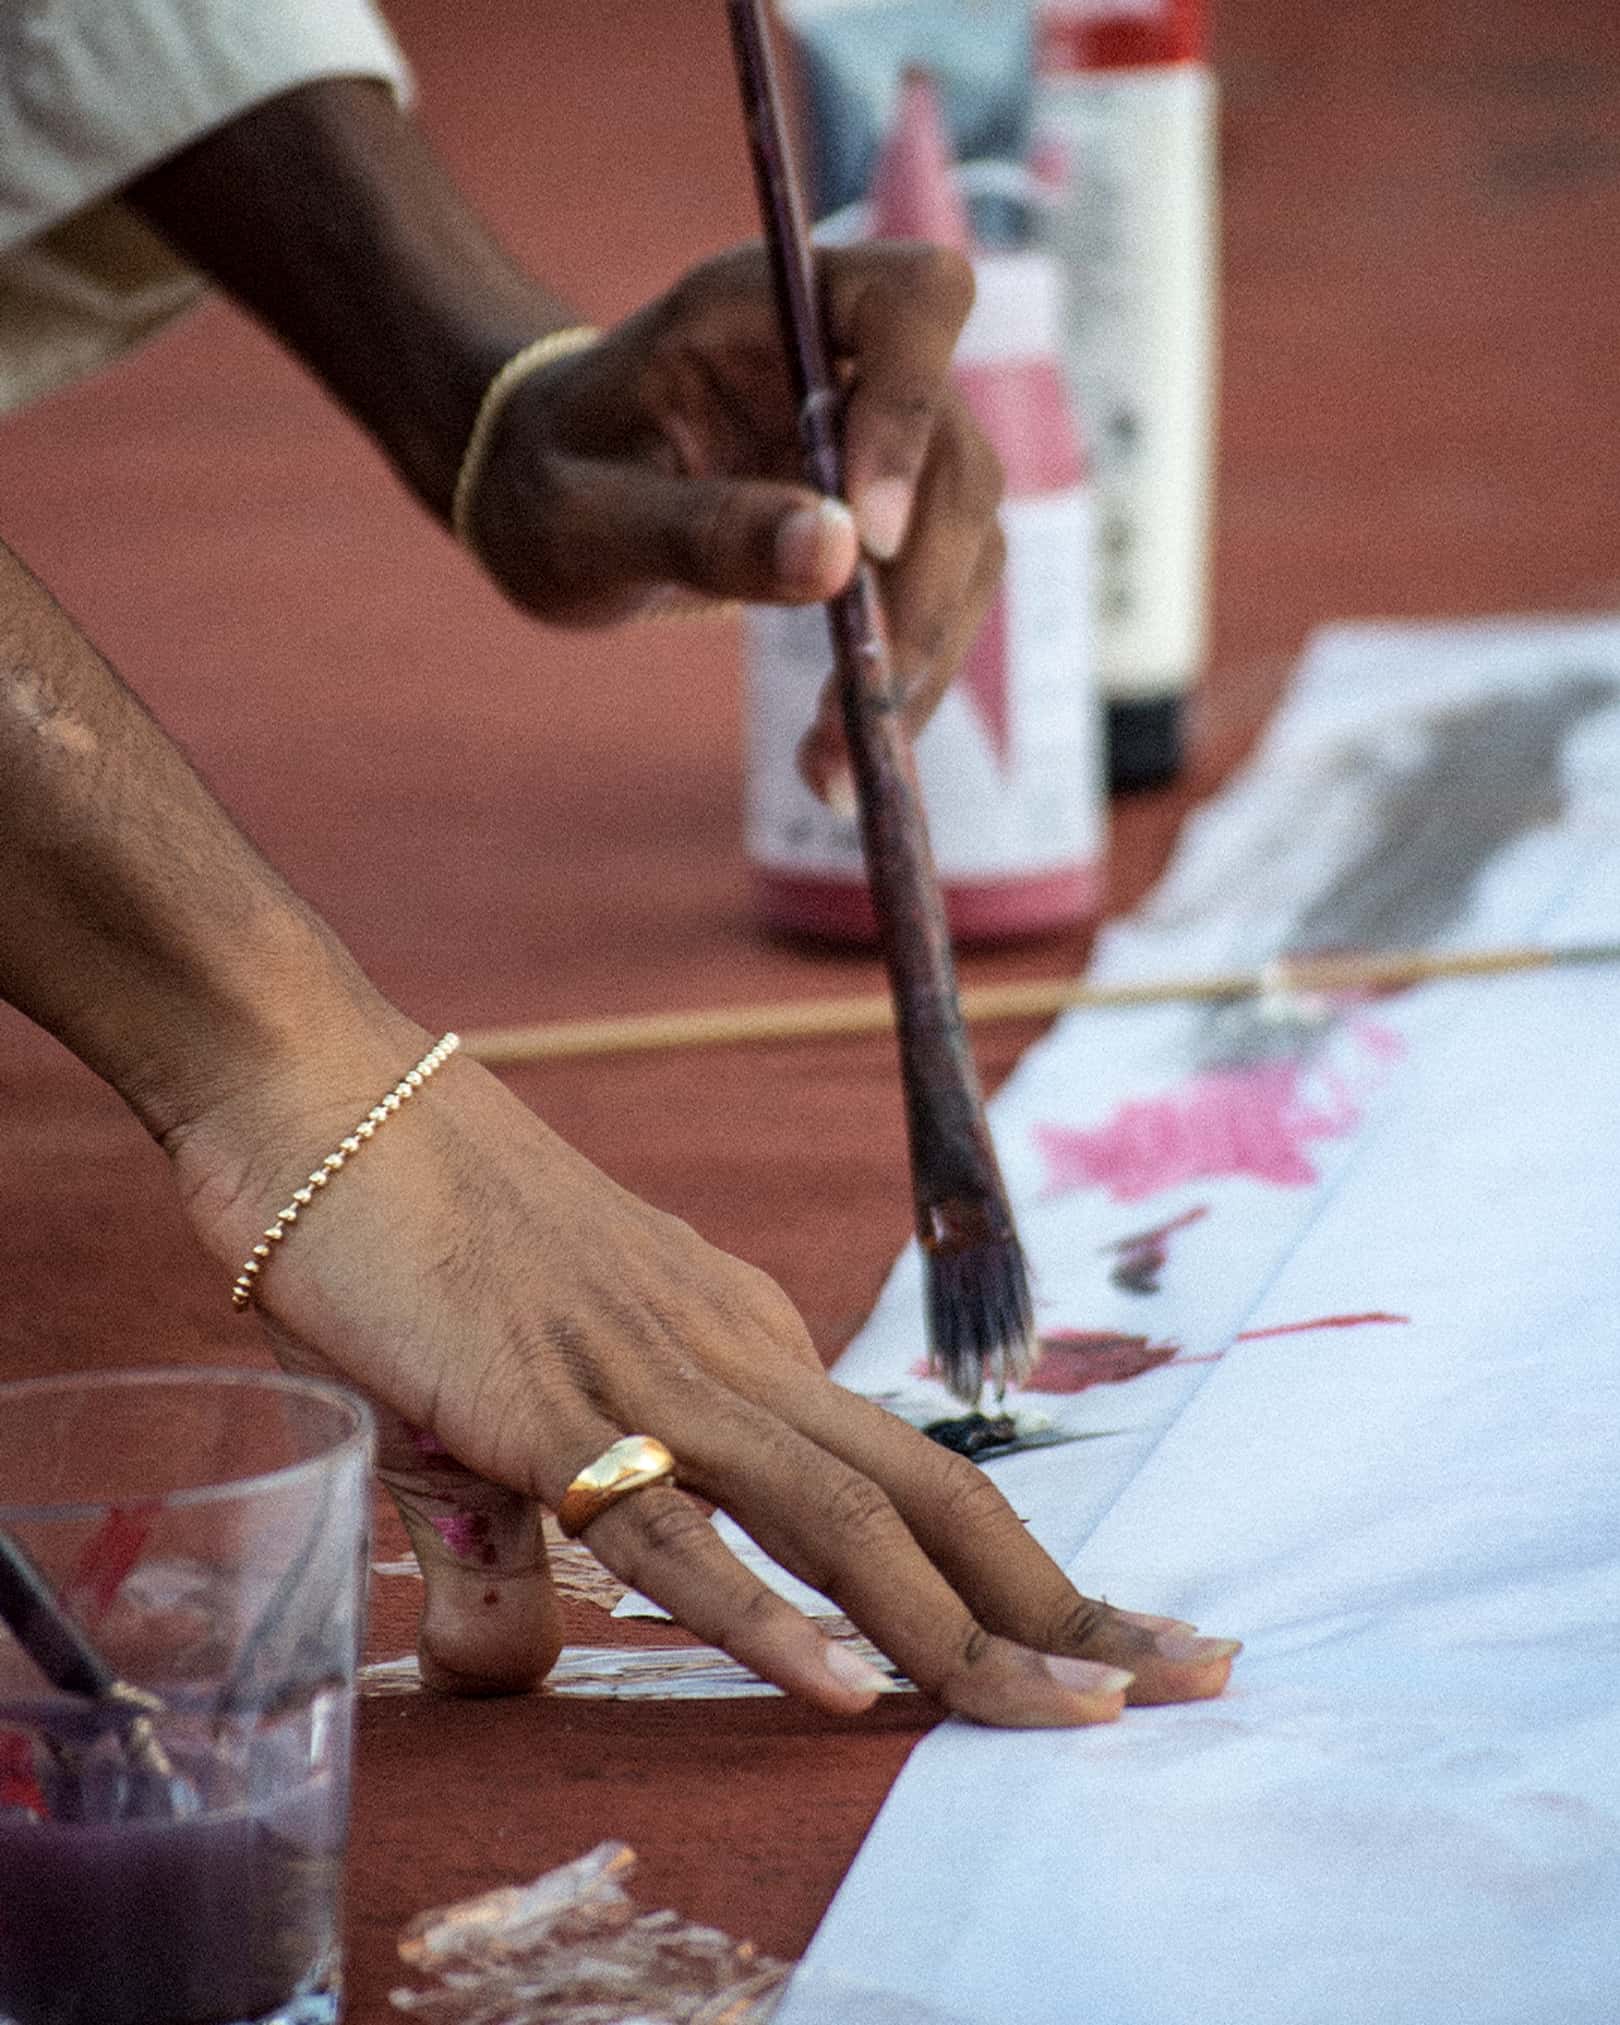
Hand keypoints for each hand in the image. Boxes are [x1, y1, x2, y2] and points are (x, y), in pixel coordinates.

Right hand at [170, 1011, 1238, 1722]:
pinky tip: (838, 1688)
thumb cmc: (417, 1234)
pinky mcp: (538, 1410)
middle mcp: (731, 1360)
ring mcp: (644, 1382)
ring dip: (955, 1631)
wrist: (327, 1088)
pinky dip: (758, 1612)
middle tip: (1194, 1684)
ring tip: (1072, 1716)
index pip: (912, 1482)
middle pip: (927, 1501)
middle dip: (1062, 1603)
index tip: (1121, 1648)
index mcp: (742, 1350)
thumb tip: (510, 1670)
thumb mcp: (490, 1412)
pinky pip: (664, 1528)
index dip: (1026, 1572)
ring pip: (835, 1521)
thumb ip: (514, 1546)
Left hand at [463, 243, 1006, 805]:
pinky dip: (901, 677)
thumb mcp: (584, 513)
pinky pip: (939, 594)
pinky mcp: (893, 519)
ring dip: (919, 658)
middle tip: (856, 706)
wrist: (548, 495)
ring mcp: (883, 440)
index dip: (912, 413)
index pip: (913, 301)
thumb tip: (836, 555)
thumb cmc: (545, 479)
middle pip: (957, 455)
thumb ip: (698, 526)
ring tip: (838, 763)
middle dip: (921, 592)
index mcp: (768, 303)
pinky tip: (840, 753)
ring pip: (967, 539)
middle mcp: (849, 358)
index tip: (868, 535)